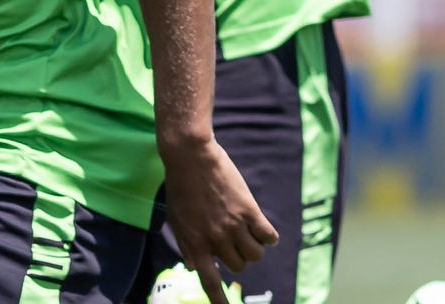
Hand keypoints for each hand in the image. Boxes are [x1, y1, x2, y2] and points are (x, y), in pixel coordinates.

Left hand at [161, 134, 278, 303]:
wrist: (190, 156)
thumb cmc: (180, 185)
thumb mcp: (176, 219)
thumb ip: (187, 244)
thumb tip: (194, 264)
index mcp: (196, 243)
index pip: (209, 280)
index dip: (219, 300)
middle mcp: (215, 239)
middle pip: (238, 266)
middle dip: (238, 258)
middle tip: (233, 240)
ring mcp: (233, 226)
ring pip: (255, 255)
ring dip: (254, 247)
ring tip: (247, 232)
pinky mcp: (249, 210)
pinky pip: (268, 237)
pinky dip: (268, 236)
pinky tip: (261, 227)